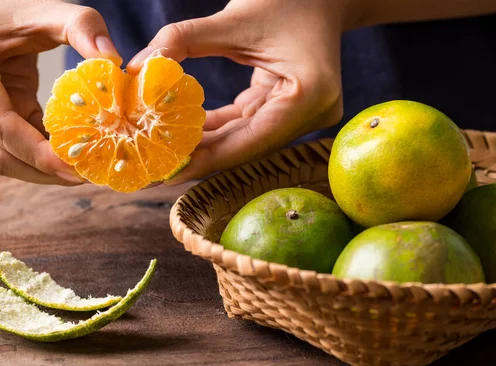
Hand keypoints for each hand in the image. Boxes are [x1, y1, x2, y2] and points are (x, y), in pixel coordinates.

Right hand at [0, 0, 120, 184]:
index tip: (75, 170)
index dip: (39, 156)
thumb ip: (77, 25)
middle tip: (90, 177)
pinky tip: (79, 154)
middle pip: (8, 158)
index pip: (5, 133)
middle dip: (47, 172)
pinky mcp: (5, 117)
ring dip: (47, 170)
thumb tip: (113, 58)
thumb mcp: (38, 13)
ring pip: (12, 159)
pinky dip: (47, 155)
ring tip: (88, 172)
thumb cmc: (10, 13)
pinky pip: (21, 146)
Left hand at [128, 0, 345, 183]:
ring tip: (167, 150)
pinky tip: (186, 129)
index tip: (170, 172)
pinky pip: (249, 123)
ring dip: (208, 142)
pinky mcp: (291, 107)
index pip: (252, 140)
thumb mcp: (233, 18)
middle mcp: (313, 113)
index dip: (209, 159)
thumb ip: (183, 41)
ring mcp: (304, 113)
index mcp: (309, 96)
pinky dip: (220, 126)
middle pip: (248, 145)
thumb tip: (139, 67)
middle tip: (160, 166)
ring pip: (246, 137)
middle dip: (203, 154)